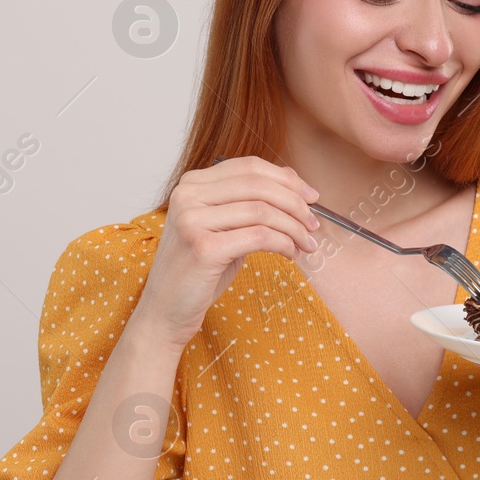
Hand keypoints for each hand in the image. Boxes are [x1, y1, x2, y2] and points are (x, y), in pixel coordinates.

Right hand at [134, 155, 321, 347]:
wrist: (165, 311)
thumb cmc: (198, 272)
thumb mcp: (224, 229)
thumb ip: (249, 203)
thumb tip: (292, 179)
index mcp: (192, 184)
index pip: (249, 167)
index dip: (286, 178)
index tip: (311, 196)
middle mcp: (188, 196)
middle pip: (258, 185)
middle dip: (296, 203)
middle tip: (314, 223)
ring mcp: (192, 221)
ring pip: (262, 211)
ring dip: (294, 227)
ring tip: (307, 243)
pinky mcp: (203, 248)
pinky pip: (259, 236)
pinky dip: (283, 244)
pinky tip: (290, 254)